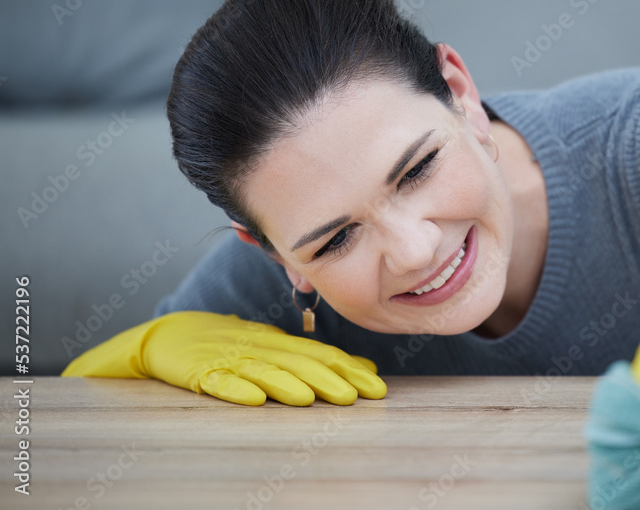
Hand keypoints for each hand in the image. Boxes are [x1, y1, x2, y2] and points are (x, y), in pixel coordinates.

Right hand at [62, 310, 386, 405]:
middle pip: (297, 362)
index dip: (347, 368)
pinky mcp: (199, 371)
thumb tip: (361, 368)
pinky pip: (219, 381)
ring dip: (287, 384)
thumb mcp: (273, 348)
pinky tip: (253, 399)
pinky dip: (236, 389)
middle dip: (328, 379)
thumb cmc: (229, 344)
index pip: (319, 354)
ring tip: (310, 398)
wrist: (167, 335)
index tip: (376, 385)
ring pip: (263, 370)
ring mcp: (228, 358)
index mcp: (277, 342)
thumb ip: (313, 359)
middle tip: (355, 396)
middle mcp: (258, 347)